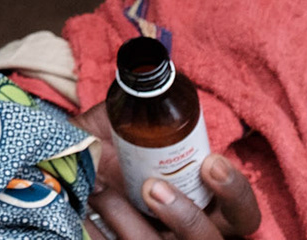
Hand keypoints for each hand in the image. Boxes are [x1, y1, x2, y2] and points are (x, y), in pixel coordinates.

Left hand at [71, 104, 261, 238]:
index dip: (235, 192)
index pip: (243, 213)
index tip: (210, 163)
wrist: (63, 180)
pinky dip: (100, 230)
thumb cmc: (99, 156)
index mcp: (201, 202)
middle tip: (154, 186)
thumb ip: (130, 109)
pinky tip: (84, 208)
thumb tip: (139, 81)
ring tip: (103, 192)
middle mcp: (187, 232)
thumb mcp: (114, 130)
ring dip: (130, 221)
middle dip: (187, 216)